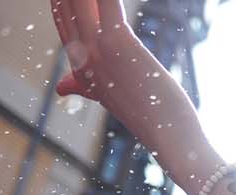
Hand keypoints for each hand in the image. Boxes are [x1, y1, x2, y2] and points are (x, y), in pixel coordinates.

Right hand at [50, 0, 220, 194]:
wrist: (173, 140)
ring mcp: (98, 52)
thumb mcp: (111, 97)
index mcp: (81, 70)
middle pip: (65, 6)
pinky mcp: (120, 45)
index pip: (62, 20)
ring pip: (80, 1)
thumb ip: (84, 84)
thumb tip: (64, 86)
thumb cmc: (151, 117)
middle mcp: (83, 59)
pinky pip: (108, 3)